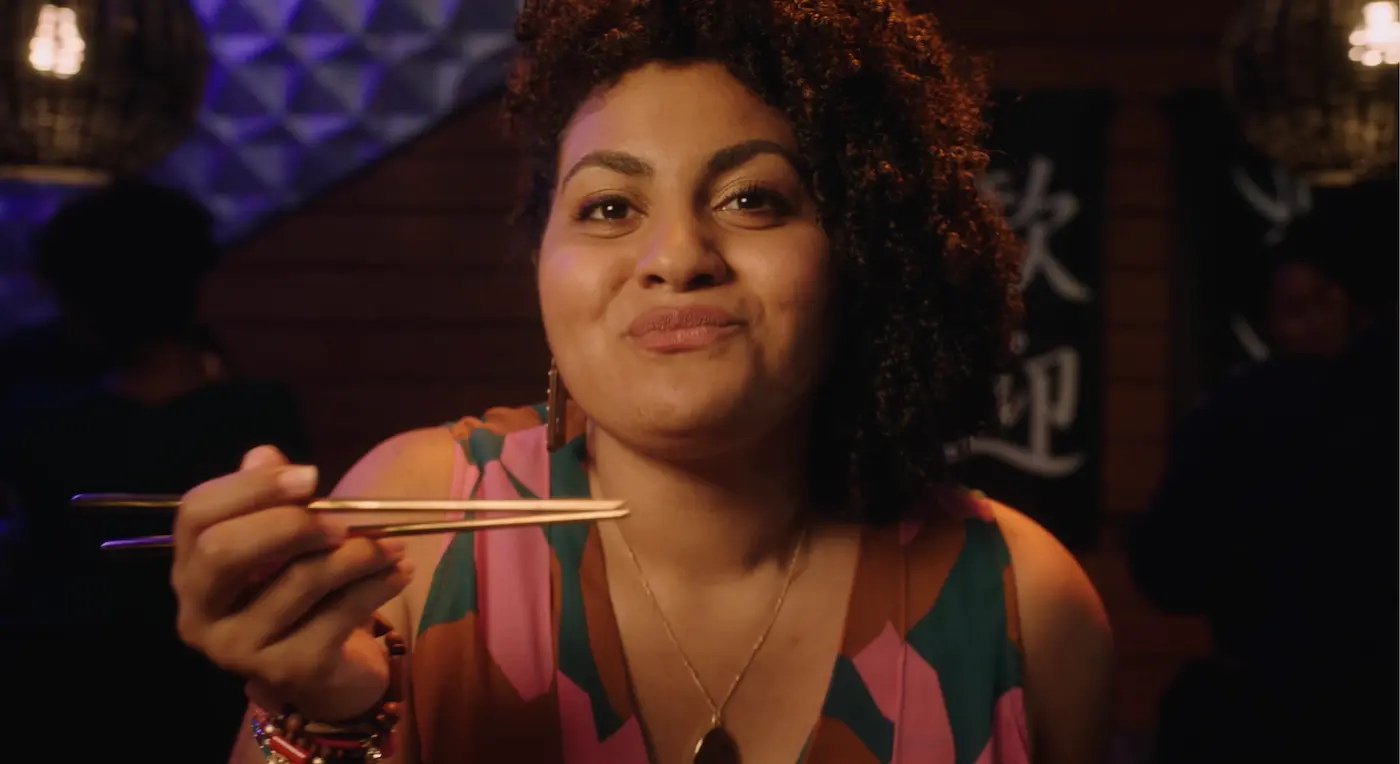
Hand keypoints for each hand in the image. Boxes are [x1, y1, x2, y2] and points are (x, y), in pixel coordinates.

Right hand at [171, 446, 411, 720]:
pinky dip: (377, 585)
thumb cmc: (303, 591)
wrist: (331, 669)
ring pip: (298, 580)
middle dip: (290, 523)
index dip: (251, 487)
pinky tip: (399, 572)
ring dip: (357, 552)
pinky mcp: (288, 671)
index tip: (311, 475)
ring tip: (393, 544)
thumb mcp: (287, 541)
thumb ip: (272, 498)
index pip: (196, 514)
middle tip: (343, 518)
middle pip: (223, 550)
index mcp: (190, 569)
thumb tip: (264, 455)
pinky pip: (339, 613)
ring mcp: (239, 649)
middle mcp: (199, 614)